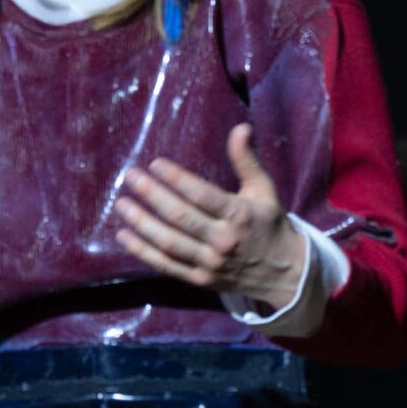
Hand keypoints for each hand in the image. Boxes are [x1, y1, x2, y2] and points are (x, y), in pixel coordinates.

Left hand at [111, 125, 307, 313]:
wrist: (284, 273)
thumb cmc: (269, 224)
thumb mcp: (264, 190)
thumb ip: (247, 160)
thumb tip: (240, 127)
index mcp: (239, 215)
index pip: (202, 195)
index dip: (177, 179)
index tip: (155, 164)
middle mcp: (223, 240)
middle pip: (181, 217)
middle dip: (152, 195)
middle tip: (130, 177)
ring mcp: (210, 263)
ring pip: (169, 242)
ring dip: (142, 223)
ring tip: (121, 205)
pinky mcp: (200, 280)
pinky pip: (167, 265)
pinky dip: (143, 252)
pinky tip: (124, 236)